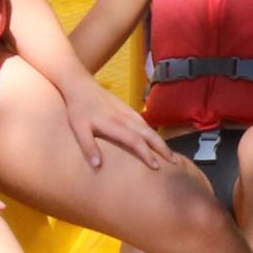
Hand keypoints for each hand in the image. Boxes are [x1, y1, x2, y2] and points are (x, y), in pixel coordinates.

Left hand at [61, 74, 175, 174]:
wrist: (80, 85)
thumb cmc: (78, 108)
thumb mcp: (78, 128)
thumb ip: (88, 146)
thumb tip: (97, 166)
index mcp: (114, 124)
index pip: (135, 141)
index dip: (147, 154)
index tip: (156, 167)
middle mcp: (125, 118)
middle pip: (148, 134)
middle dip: (162, 148)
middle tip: (174, 161)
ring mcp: (127, 112)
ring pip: (148, 128)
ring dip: (160, 141)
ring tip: (169, 153)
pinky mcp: (126, 108)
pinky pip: (144, 122)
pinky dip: (152, 132)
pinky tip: (155, 139)